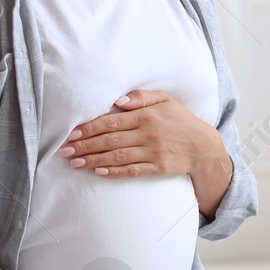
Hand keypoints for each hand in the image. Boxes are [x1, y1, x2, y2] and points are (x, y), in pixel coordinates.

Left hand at [59, 89, 226, 180]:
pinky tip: (98, 172)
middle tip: (65, 152)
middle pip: (110, 140)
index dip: (89, 128)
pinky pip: (132, 171)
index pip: (111, 121)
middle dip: (85, 146)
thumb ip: (142, 96)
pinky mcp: (158, 168)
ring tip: (75, 164)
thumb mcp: (165, 100)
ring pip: (117, 157)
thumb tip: (119, 100)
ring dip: (93, 160)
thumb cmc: (180, 121)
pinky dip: (114, 172)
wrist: (204, 146)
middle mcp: (148, 133)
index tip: (72, 134)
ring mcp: (153, 152)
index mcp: (147, 115)